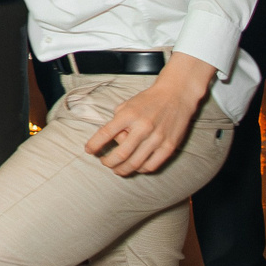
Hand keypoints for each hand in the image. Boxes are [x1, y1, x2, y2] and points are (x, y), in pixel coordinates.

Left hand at [84, 52, 214, 175]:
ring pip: (135, 163)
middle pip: (120, 154)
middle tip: (104, 162)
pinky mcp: (169, 147)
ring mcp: (157, 138)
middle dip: (108, 162)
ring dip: (123, 169)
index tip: (88, 151)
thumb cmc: (148, 101)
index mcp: (128, 115)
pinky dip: (141, 169)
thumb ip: (117, 121)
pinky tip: (135, 167)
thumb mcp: (127, 104)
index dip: (94, 144)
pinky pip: (152, 165)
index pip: (106, 133)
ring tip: (117, 169)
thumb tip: (111, 140)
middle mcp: (142, 127)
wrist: (176, 96)